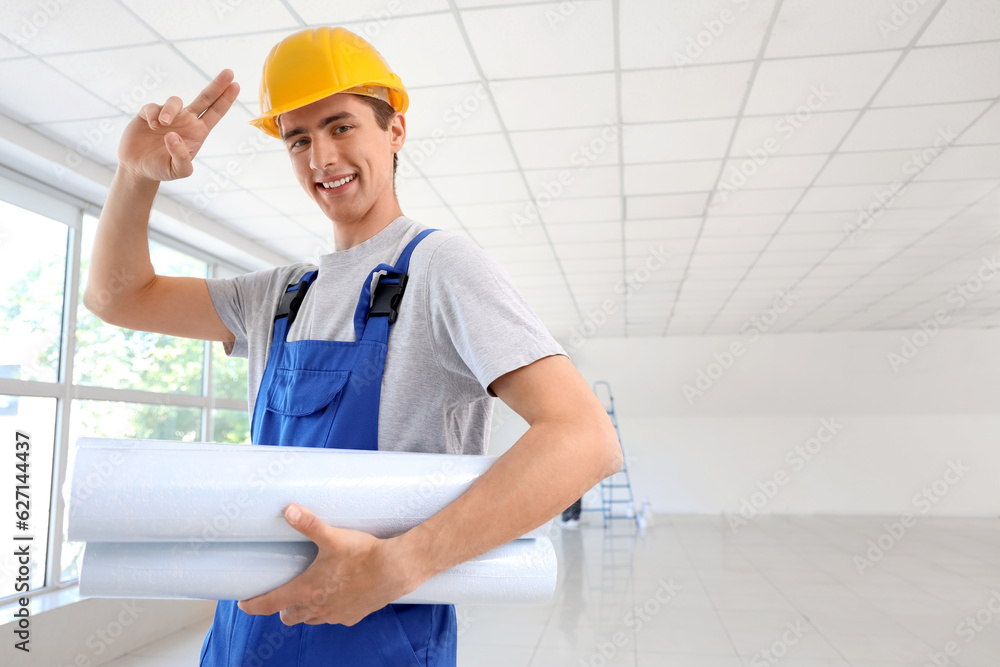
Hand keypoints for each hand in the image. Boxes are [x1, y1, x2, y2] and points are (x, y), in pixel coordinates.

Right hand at [118, 69, 239, 182]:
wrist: (139, 168)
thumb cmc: (162, 169)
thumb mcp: (178, 171)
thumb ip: (182, 158)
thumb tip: (174, 136)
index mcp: (197, 132)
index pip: (215, 112)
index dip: (226, 99)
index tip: (236, 85)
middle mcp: (186, 120)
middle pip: (205, 98)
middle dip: (217, 85)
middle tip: (229, 72)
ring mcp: (169, 115)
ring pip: (175, 101)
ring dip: (170, 110)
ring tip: (164, 125)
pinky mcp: (149, 114)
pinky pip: (153, 106)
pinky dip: (154, 114)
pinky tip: (152, 126)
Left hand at [237, 504, 415, 625]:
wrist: (395, 570)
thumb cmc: (363, 555)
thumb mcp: (334, 537)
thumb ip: (309, 524)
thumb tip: (289, 509)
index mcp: (307, 590)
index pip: (269, 604)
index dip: (252, 605)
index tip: (244, 603)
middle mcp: (318, 608)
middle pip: (288, 616)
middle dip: (282, 607)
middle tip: (282, 593)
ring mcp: (335, 615)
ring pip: (310, 619)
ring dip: (305, 611)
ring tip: (310, 594)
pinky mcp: (352, 616)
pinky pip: (333, 619)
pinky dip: (330, 611)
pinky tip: (337, 596)